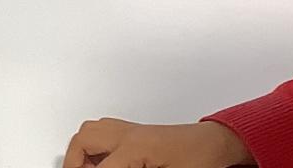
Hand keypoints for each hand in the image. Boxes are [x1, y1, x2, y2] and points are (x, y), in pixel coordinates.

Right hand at [63, 119, 252, 167]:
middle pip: (83, 140)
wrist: (217, 144)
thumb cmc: (202, 159)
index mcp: (136, 145)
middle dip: (75, 162)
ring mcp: (132, 129)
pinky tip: (103, 163)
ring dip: (82, 152)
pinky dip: (95, 147)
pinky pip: (103, 132)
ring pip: (90, 131)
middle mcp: (130, 133)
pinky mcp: (136, 132)